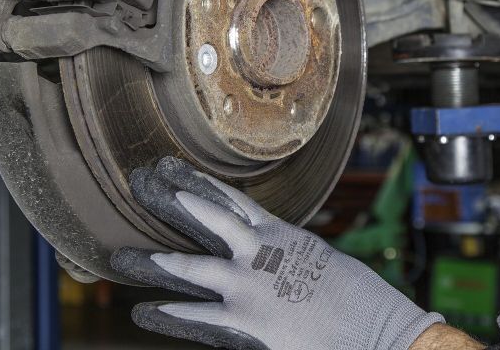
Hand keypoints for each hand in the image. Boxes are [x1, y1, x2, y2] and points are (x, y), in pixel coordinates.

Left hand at [111, 156, 442, 349]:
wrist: (380, 332)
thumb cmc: (358, 299)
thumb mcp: (320, 262)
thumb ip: (286, 255)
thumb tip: (268, 252)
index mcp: (280, 234)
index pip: (227, 200)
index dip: (194, 182)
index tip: (167, 166)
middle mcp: (259, 254)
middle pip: (202, 219)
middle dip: (167, 200)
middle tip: (136, 183)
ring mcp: (250, 289)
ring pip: (189, 267)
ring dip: (152, 261)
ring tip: (118, 258)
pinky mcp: (248, 325)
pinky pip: (197, 319)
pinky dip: (168, 315)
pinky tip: (142, 312)